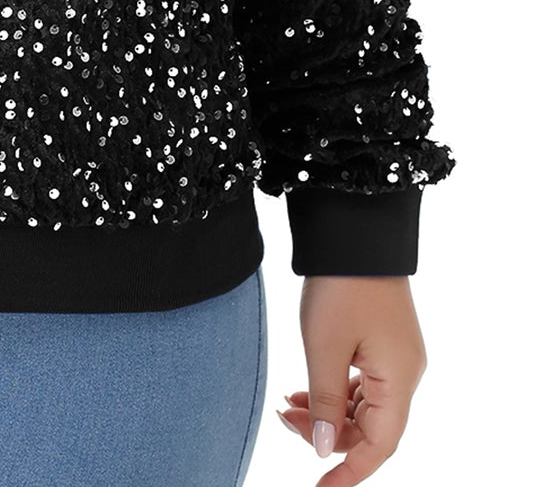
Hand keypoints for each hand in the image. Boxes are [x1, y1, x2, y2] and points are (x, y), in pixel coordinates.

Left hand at [275, 276, 426, 484]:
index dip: (350, 471)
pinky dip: (333, 392)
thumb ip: (325, 402)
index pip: (379, 446)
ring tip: (287, 407)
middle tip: (285, 423)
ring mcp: (395, 357)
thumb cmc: (341, 284)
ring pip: (364, 406)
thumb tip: (325, 450)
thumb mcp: (324, 346)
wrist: (355, 229)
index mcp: (399, 380)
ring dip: (328, 413)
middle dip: (329, 435)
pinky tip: (303, 390)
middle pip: (371, 427)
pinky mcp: (382, 341)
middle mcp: (405, 373)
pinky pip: (361, 383)